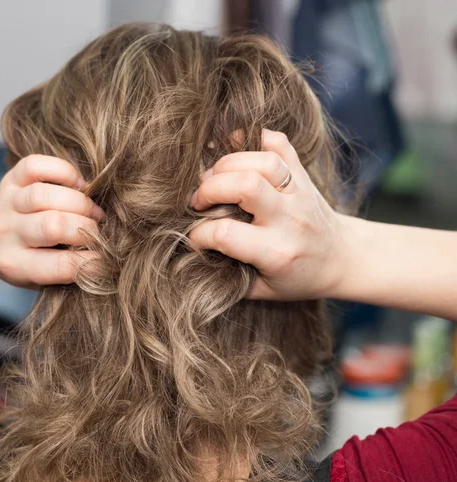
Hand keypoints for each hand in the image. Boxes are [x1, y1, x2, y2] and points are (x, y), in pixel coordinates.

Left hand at [0, 155, 103, 286]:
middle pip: (53, 226)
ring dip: (80, 202)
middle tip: (97, 231)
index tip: (105, 259)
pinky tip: (77, 185)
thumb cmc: (20, 258)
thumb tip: (105, 260)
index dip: (92, 262)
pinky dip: (65, 172)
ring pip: (46, 196)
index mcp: (15, 264)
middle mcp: (7, 233)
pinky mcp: (11, 177)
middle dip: (87, 228)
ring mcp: (7, 202)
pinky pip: (37, 166)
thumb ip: (65, 272)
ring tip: (92, 211)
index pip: (61, 266)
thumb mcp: (36, 278)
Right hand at [188, 130, 348, 300]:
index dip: (198, 234)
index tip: (194, 237)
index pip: (226, 235)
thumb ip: (227, 275)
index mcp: (277, 252)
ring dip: (229, 164)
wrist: (343, 258)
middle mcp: (290, 219)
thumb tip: (189, 254)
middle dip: (210, 188)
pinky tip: (237, 152)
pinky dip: (253, 139)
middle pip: (246, 186)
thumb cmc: (297, 277)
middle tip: (199, 200)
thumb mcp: (262, 290)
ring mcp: (299, 192)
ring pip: (263, 161)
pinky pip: (279, 143)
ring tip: (216, 178)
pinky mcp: (302, 174)